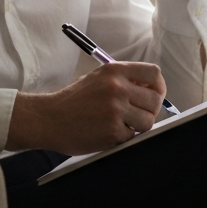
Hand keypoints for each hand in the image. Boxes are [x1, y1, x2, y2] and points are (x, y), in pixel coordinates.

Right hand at [6, 61, 165, 155]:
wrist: (48, 119)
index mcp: (115, 70)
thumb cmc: (74, 100)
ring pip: (148, 120)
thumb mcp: (98, 78)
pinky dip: (124, 137)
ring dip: (139, 126)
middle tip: (138, 114)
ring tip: (123, 124)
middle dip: (150, 110)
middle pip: (155, 99)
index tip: (153, 95)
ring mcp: (115, 109)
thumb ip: (124, 80)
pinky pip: (133, 136)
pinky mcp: (112, 130)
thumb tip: (152, 89)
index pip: (154, 74)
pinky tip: (109, 132)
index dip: (158, 86)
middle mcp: (117, 87)